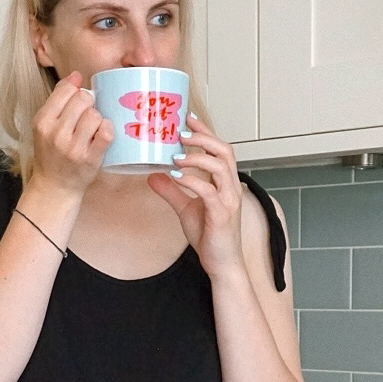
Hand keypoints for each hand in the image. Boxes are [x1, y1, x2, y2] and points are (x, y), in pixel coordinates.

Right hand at [31, 72, 112, 198]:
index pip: (66, 89)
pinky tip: (102, 134)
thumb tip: (76, 75)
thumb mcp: (46, 125)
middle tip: (86, 117)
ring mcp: (73, 148)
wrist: (55, 186)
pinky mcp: (90, 159)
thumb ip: (59, 99)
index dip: (77, 91)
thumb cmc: (52, 154)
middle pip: (83, 99)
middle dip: (89, 104)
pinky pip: (106, 133)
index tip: (78, 101)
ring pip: (95, 115)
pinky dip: (108, 130)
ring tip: (92, 129)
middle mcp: (55, 134)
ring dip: (97, 119)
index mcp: (42, 121)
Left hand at [147, 115, 244, 279]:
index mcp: (224, 182)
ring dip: (197, 157)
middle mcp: (230, 187)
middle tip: (181, 131)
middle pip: (224, 151)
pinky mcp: (222, 214)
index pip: (219, 149)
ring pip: (220, 167)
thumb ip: (171, 190)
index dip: (205, 131)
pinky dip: (192, 180)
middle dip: (203, 137)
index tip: (188, 117)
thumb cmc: (209, 236)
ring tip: (176, 154)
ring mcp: (228, 200)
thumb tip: (152, 175)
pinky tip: (176, 176)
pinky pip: (208, 191)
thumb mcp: (185, 209)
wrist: (222, 264)